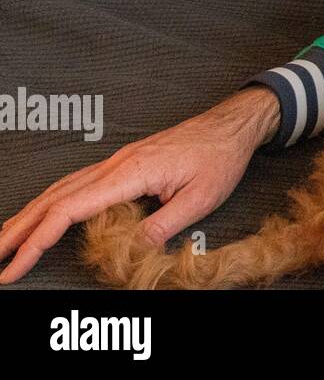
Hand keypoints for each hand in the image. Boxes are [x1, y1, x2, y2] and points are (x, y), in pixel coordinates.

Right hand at [0, 85, 279, 283]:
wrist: (232, 125)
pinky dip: (51, 202)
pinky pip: (77, 183)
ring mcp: (117, 161)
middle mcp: (115, 164)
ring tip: (5, 241)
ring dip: (29, 216)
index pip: (69, 210)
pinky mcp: (123, 163)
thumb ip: (162, 226)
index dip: (37, 240)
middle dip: (18, 230)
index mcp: (129, 173)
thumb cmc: (220, 157)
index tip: (16, 265)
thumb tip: (130, 253)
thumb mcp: (201, 199)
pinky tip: (42, 215)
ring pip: (60, 189)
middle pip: (53, 199)